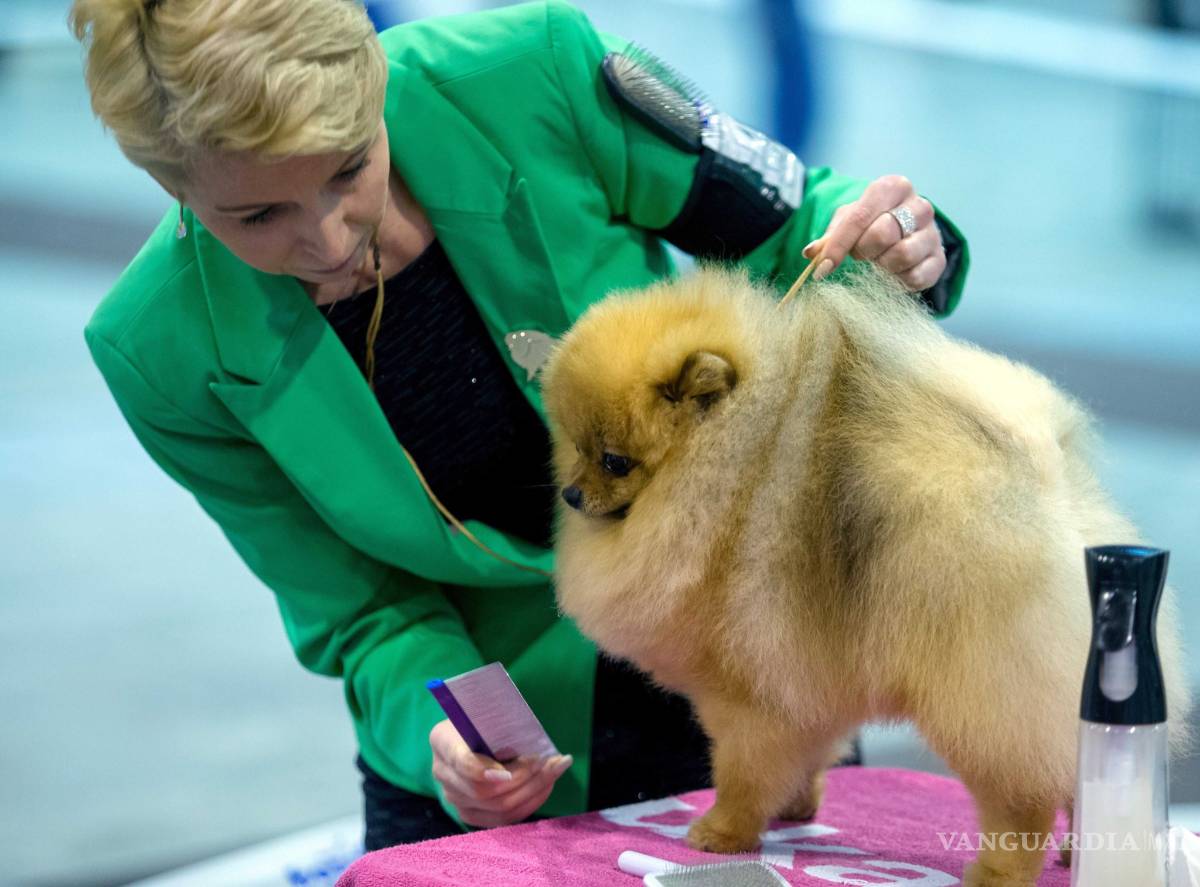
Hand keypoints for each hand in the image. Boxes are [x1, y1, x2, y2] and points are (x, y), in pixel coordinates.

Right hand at [429, 719, 573, 827]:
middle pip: (483, 791)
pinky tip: (546, 785)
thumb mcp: (489, 711)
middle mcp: (442, 772)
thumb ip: (501, 722)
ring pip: (498, 807)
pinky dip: (530, 802)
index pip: (461, 762)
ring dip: (533, 789)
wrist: (475, 732)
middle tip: (550, 760)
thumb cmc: (486, 717)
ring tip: (555, 769)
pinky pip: (503, 819)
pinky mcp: (471, 814)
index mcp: (442, 740)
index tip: (512, 770)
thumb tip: (531, 740)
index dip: (486, 771)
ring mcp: (454, 797)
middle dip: (523, 778)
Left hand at [801, 174, 945, 291]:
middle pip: (883, 233)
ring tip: (877, 261)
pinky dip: (898, 281)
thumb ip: (830, 235)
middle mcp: (919, 205)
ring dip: (881, 266)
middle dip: (862, 251)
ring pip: (902, 255)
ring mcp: (933, 232)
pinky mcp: (939, 259)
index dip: (839, 243)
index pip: (862, 214)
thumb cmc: (871, 223)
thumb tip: (811, 252)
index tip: (823, 268)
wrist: (906, 233)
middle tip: (859, 255)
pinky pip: (917, 276)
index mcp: (893, 187)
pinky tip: (892, 274)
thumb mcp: (848, 221)